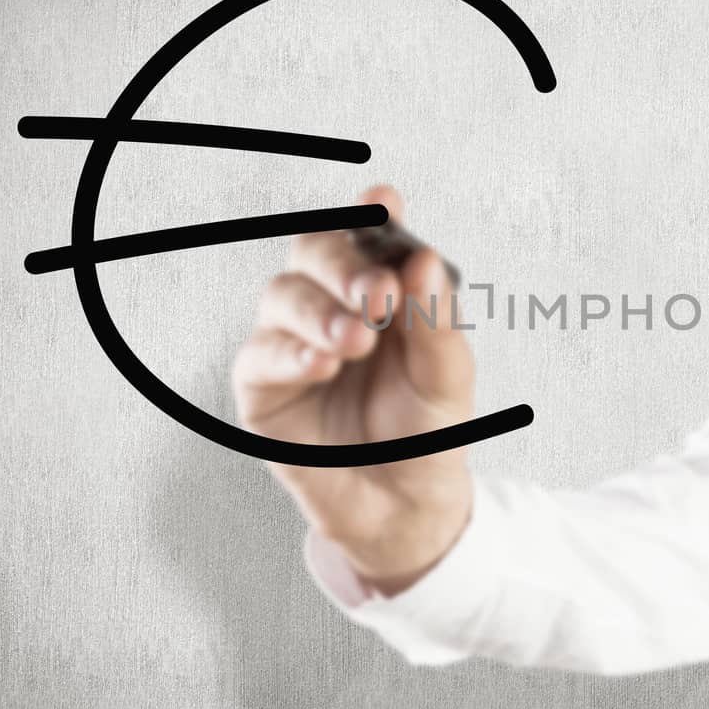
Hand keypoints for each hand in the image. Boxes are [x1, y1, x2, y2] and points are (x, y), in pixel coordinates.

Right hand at [231, 184, 475, 590]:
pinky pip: (260, 356)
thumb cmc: (427, 430)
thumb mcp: (448, 376)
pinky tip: (323, 364)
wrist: (409, 506)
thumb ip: (436, 320)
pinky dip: (291, 353)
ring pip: (283, 295)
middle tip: (381, 295)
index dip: (369, 213)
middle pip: (315, 251)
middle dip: (345, 264)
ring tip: (357, 340)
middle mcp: (330, 304)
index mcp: (379, 289)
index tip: (383, 202)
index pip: (366, 235)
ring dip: (321, 311)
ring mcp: (292, 342)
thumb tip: (423, 259)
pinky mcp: (263, 389)